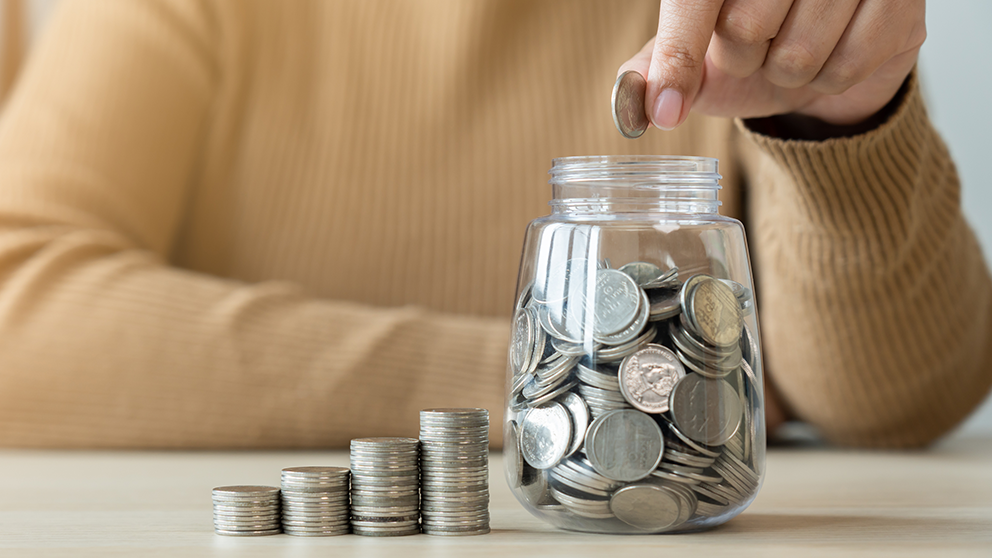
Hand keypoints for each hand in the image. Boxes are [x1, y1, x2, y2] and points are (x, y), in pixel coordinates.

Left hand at [619, 0, 925, 129]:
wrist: (829, 60)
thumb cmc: (755, 48)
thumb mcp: (697, 59)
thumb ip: (659, 70)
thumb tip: (635, 107)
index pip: (695, 1)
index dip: (680, 57)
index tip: (667, 109)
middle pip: (745, 27)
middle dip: (744, 59)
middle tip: (760, 47)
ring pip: (797, 53)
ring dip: (788, 74)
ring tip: (797, 50)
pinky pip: (846, 67)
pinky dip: (831, 80)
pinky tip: (835, 53)